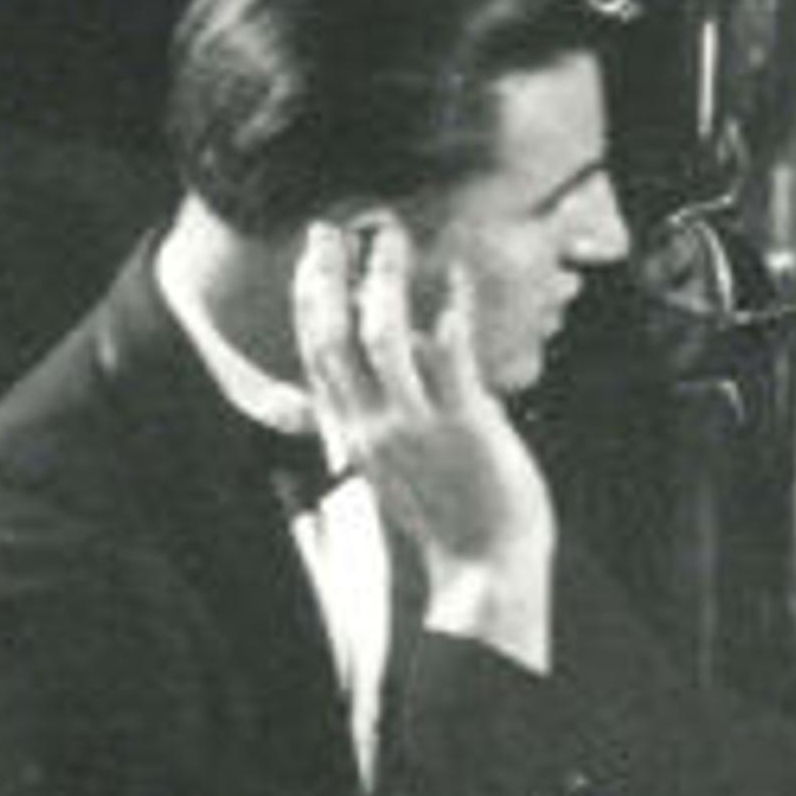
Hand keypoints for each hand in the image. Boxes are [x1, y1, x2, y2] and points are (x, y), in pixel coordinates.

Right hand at [294, 219, 556, 665]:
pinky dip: (452, 308)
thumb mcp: (397, 457)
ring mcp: (416, 426)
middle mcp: (372, 427)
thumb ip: (388, 403)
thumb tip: (402, 341)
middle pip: (332, 338)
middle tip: (332, 227)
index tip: (313, 255)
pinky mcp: (464, 423)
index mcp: (353, 434)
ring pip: (383, 336)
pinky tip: (458, 274)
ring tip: (392, 237)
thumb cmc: (450, 508)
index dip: (309, 301)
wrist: (485, 568)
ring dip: (383, 278)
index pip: (315, 357)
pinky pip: (452, 354)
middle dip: (327, 277)